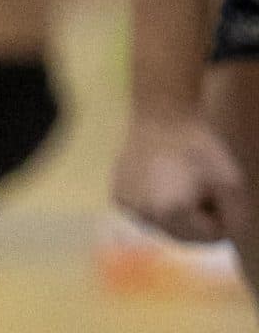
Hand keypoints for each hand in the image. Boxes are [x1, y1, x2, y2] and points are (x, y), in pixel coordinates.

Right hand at [114, 113, 249, 243]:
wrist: (160, 117)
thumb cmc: (199, 147)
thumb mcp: (232, 182)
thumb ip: (236, 217)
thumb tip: (227, 238)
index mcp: (173, 212)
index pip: (210, 237)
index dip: (220, 217)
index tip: (217, 194)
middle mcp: (146, 215)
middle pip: (184, 237)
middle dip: (197, 221)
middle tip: (201, 192)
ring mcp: (129, 207)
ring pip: (163, 227)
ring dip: (176, 216)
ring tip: (180, 186)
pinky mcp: (118, 197)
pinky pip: (145, 215)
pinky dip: (156, 206)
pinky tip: (160, 184)